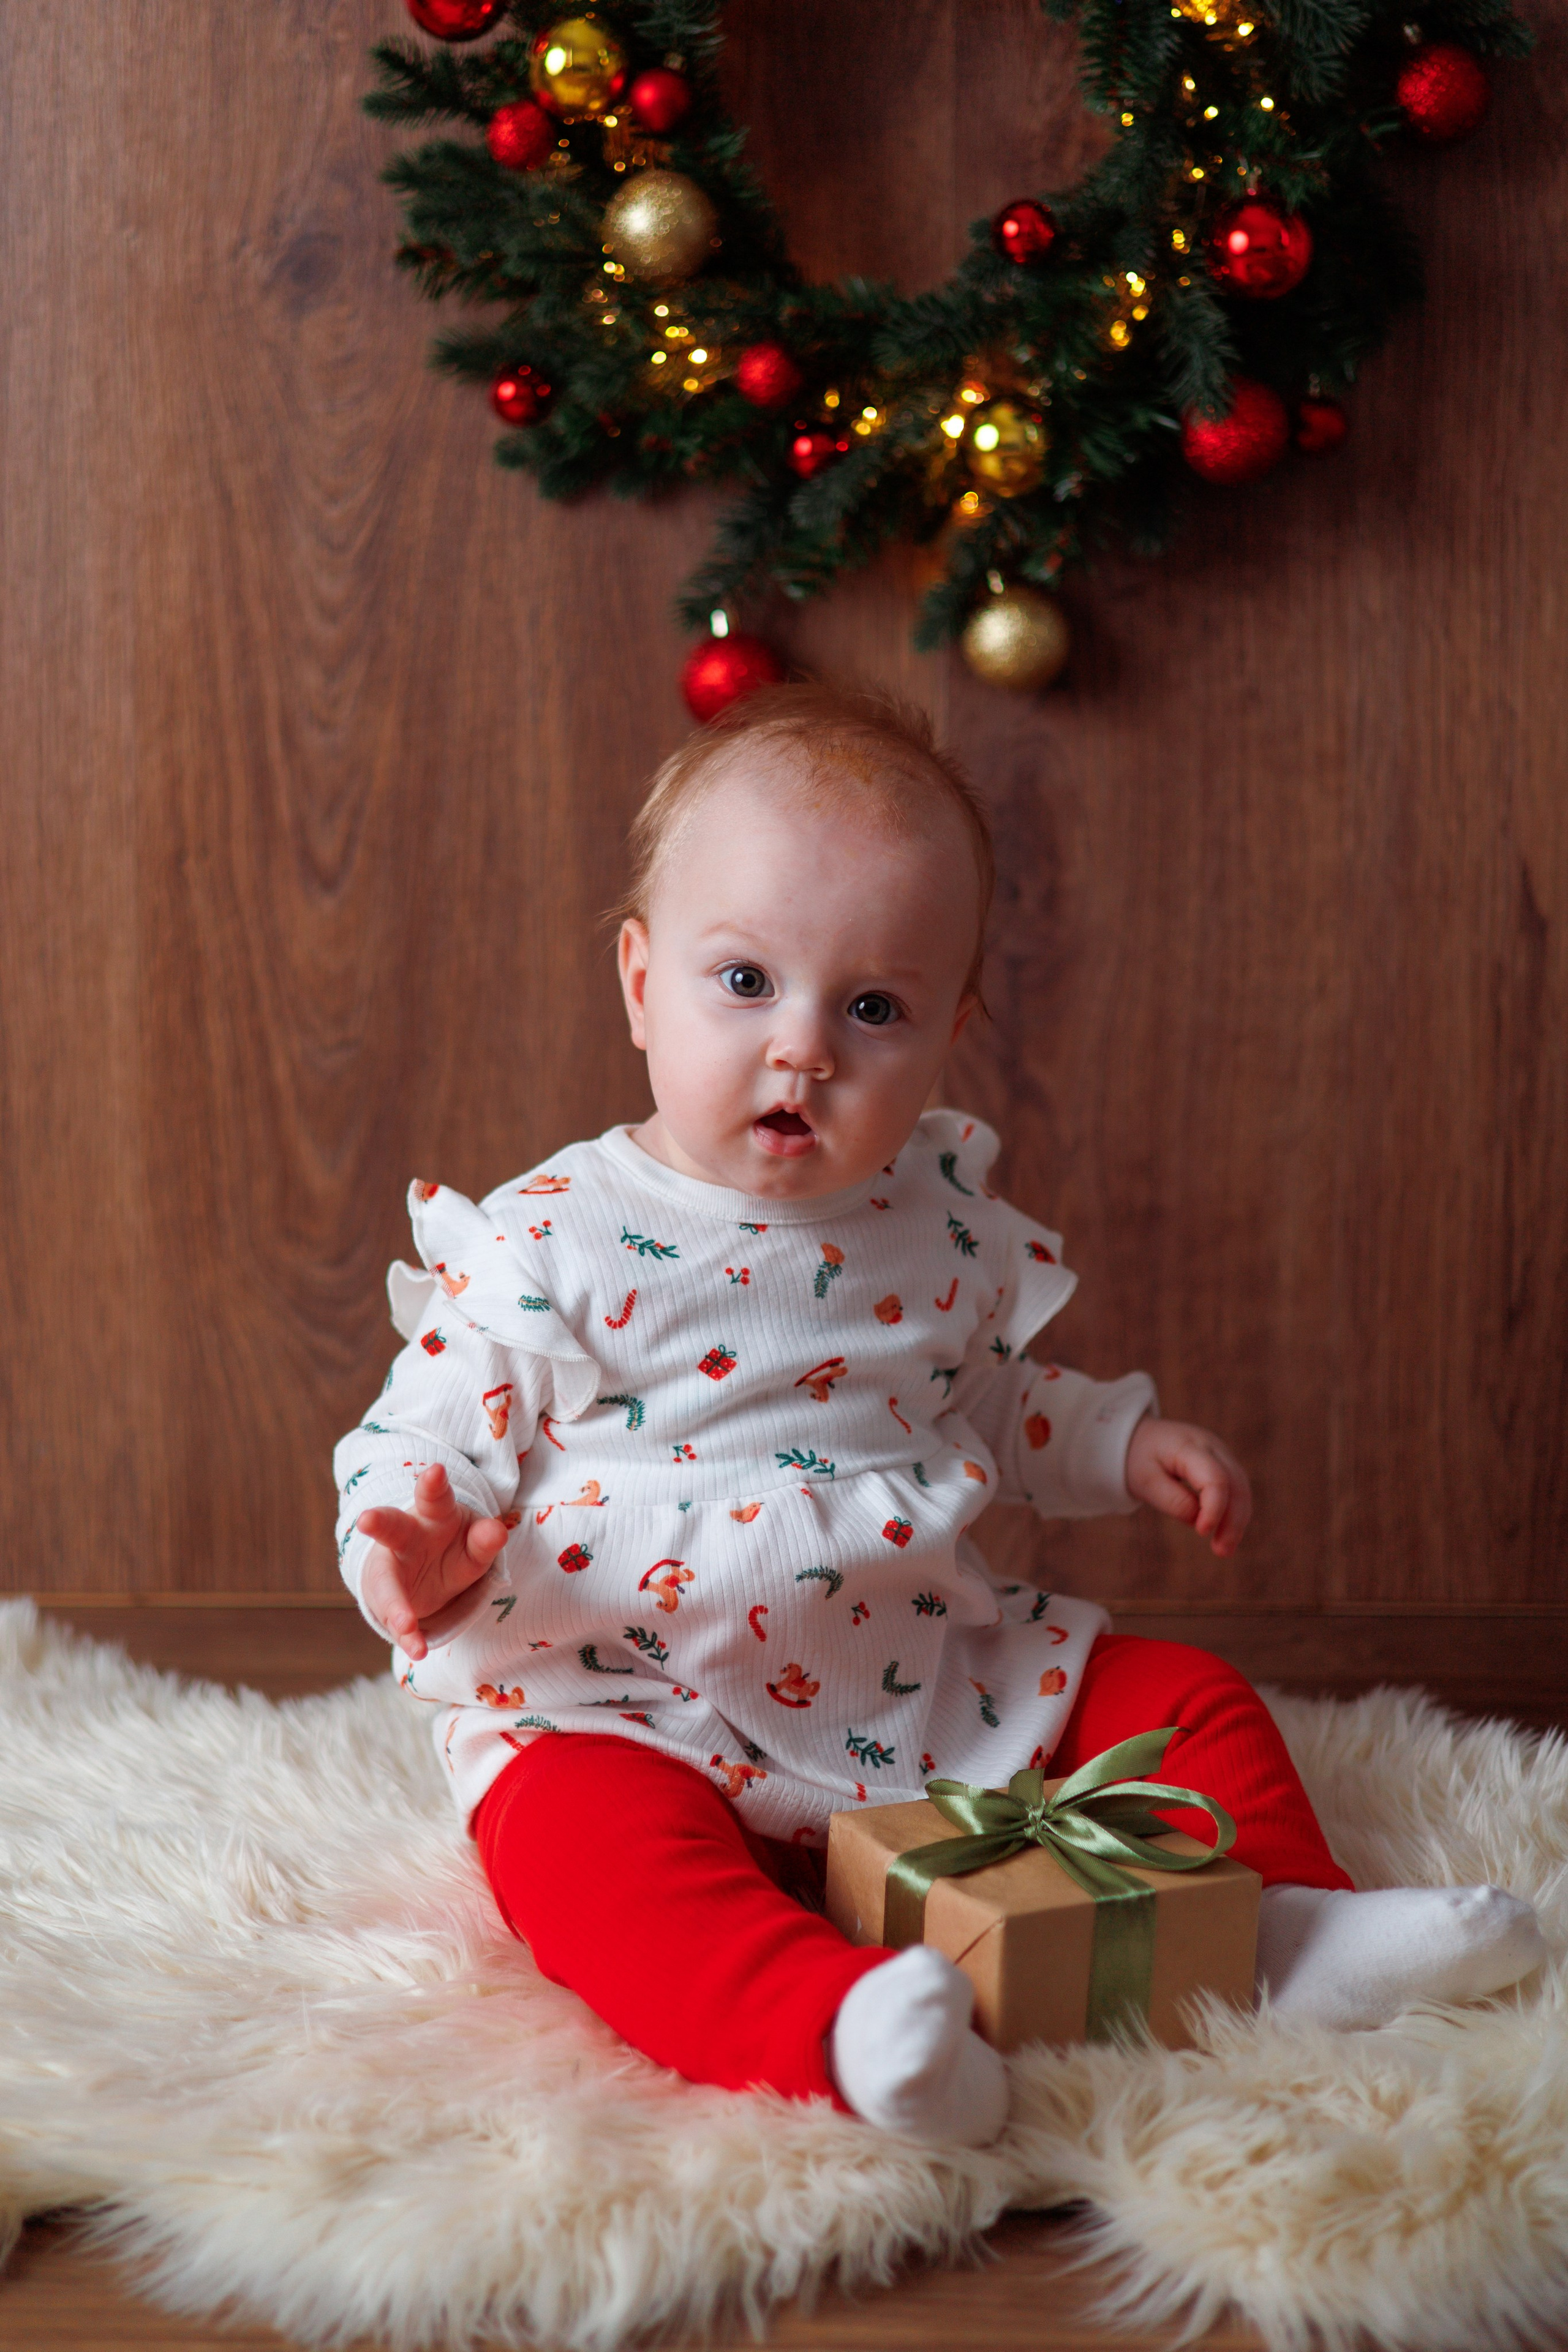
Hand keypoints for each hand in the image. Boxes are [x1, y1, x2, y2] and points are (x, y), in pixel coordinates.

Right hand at [356, 1464, 509, 1660]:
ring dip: (395, 1604)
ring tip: (404, 1625)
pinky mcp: (389, 1600)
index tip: (435, 1472)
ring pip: (387, 1583)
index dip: (434, 1484)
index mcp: (432, 1513)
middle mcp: (405, 1536)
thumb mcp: (475, 1543)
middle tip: (367, 1519)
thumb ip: (485, 1540)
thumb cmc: (454, 1546)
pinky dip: (409, 1636)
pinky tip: (418, 1650)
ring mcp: (392, 1570)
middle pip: (391, 1527)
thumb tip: (497, 1530)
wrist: (427, 1572)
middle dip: (378, 1522)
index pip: (434, 1496)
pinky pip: (398, 1618)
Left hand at [1125, 1417, 1250, 1556]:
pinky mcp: (1223, 1465)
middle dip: (1233, 1520)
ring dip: (1237, 1521)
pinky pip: (1236, 1490)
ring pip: (1241, 1488)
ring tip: (1224, 1550)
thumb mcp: (1144, 1481)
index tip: (1202, 1532)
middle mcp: (1212, 1446)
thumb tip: (1197, 1520)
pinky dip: (1234, 1514)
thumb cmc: (1140, 1459)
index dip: (1214, 1508)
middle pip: (1235, 1484)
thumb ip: (1171, 1500)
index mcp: (1189, 1445)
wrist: (1140, 1438)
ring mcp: (1221, 1454)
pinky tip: (1226, 1536)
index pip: (1215, 1478)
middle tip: (1222, 1552)